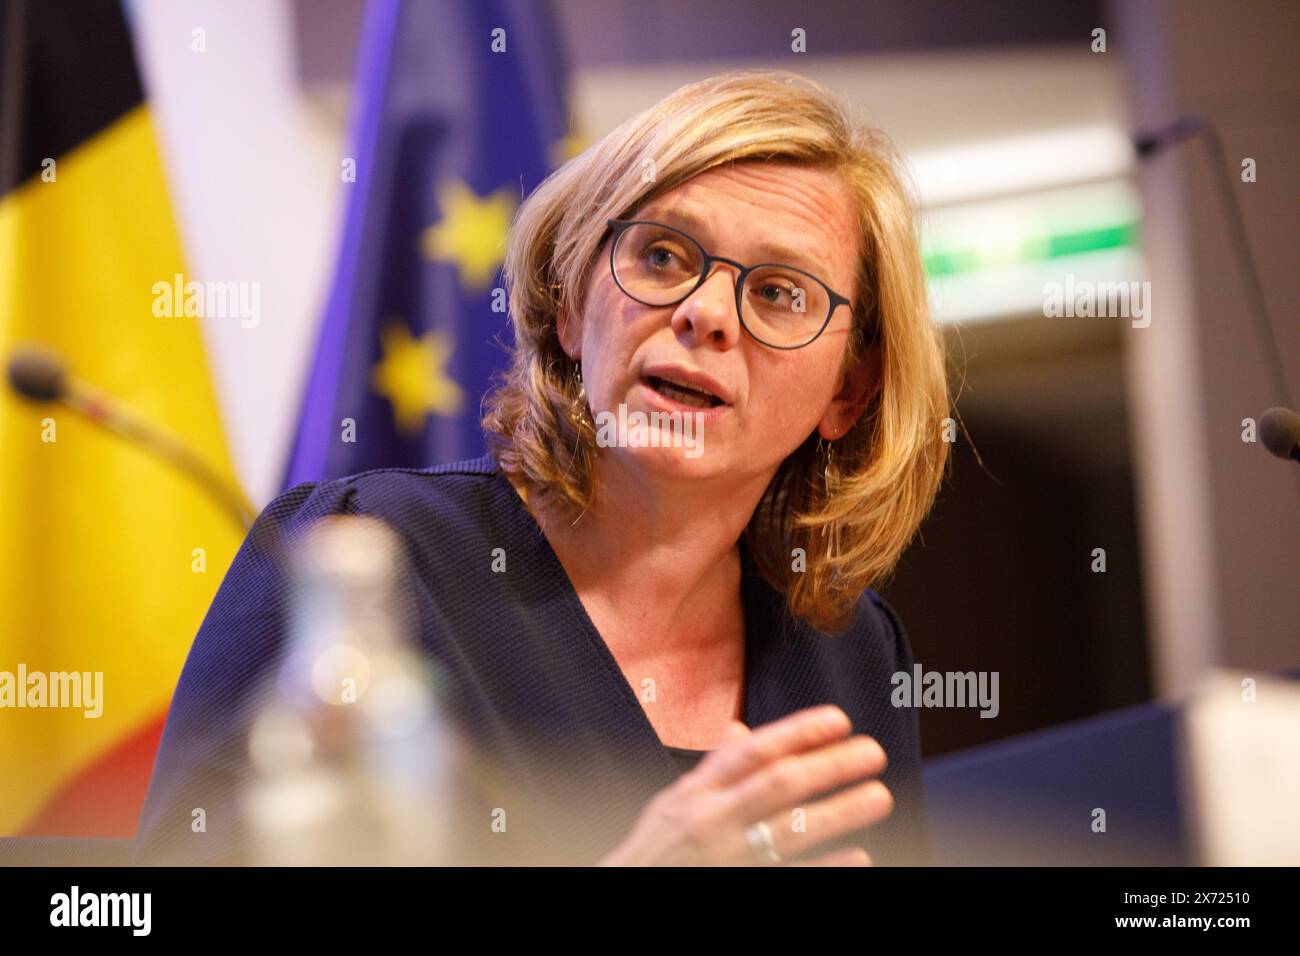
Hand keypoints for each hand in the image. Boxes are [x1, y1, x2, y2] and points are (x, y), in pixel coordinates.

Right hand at [597, 705, 891, 865]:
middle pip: (778, 785)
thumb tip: (740, 729)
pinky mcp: (739, 888)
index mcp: (696, 792)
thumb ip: (712, 768)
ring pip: (791, 830)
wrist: (622, 894)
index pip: (752, 752)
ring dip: (839, 812)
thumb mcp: (672, 801)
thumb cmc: (655, 850)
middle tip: (873, 753)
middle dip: (828, 766)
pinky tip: (860, 857)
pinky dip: (827, 869)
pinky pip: (790, 878)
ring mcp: (726, 858)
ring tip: (878, 796)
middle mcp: (711, 821)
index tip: (840, 719)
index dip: (798, 732)